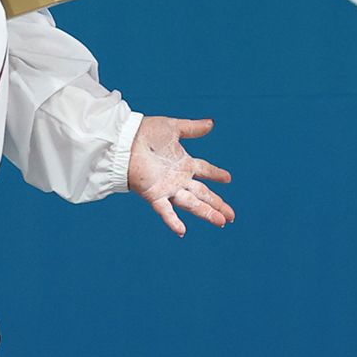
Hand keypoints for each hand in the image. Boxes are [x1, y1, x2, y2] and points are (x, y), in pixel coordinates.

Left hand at [128, 115, 234, 236]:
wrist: (124, 140)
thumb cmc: (145, 132)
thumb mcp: (173, 128)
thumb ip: (192, 128)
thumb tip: (212, 124)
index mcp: (183, 163)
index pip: (205, 170)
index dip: (216, 174)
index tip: (228, 179)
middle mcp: (178, 178)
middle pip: (203, 194)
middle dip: (218, 204)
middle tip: (232, 216)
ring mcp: (167, 188)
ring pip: (191, 204)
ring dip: (206, 213)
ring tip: (222, 222)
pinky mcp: (154, 194)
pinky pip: (165, 210)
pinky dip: (173, 221)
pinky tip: (182, 231)